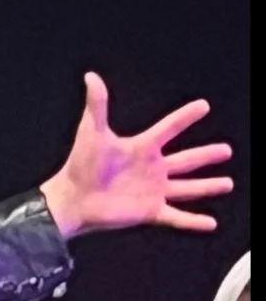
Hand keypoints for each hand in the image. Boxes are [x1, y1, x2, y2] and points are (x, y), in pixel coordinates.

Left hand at [38, 74, 230, 239]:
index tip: (204, 106)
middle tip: (227, 150)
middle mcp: (152, 169)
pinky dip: (193, 222)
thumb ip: (97, 104)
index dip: (186, 117)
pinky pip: (177, 217)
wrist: (73, 200)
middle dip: (207, 155)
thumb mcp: (92, 132)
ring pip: (188, 188)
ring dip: (207, 186)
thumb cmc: (80, 166)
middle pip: (187, 160)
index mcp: (143, 147)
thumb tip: (90, 76)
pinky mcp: (150, 212)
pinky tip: (211, 224)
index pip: (170, 127)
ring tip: (228, 183)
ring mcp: (153, 191)